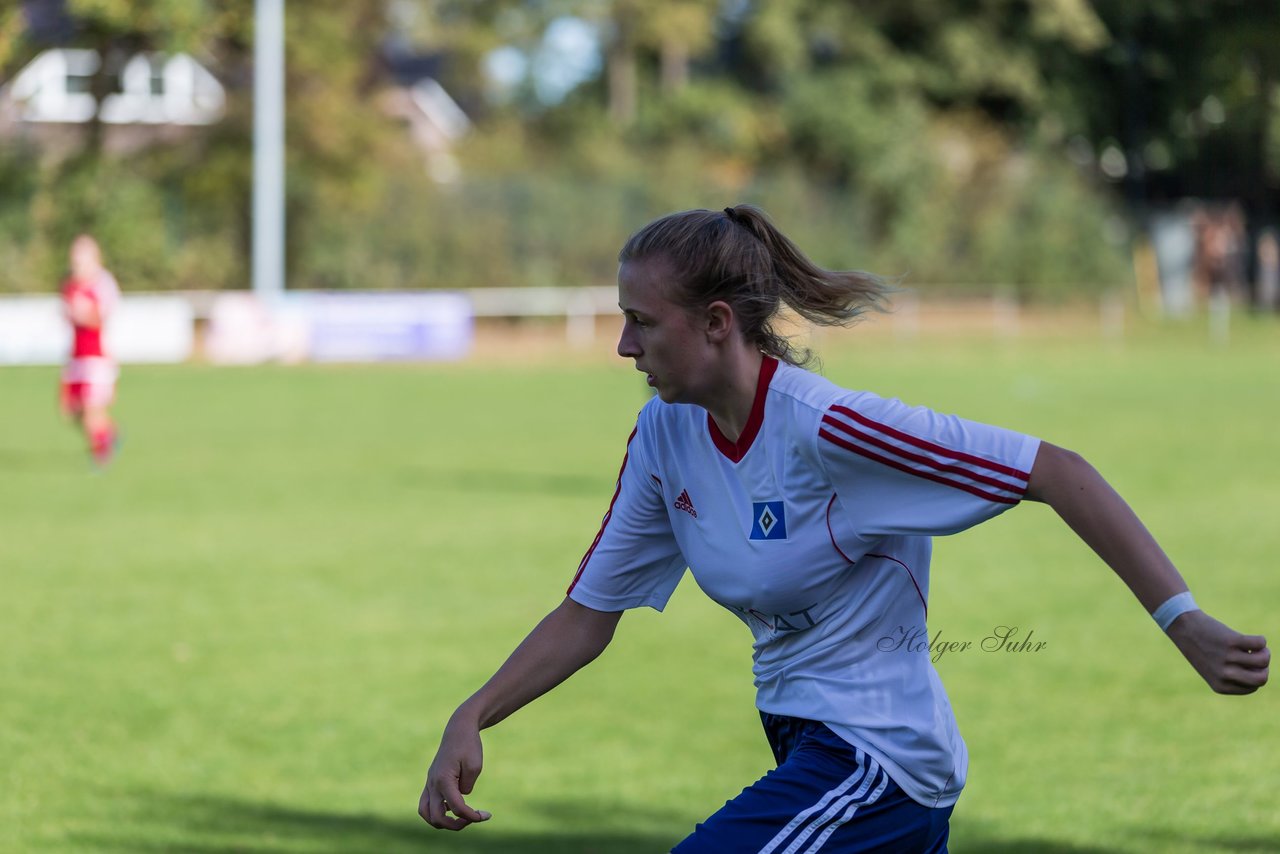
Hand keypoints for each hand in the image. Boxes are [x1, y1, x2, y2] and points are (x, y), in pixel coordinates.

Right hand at [419, 713, 492, 830]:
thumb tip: (460, 799)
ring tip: (459, 818)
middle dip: (455, 825)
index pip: (457, 808)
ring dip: (441, 821)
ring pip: (425, 812)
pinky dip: (437, 810)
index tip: (486, 815)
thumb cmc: (469, 745)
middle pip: (436, 818)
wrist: (458, 728)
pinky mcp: (431, 781)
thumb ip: (467, 787)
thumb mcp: (475, 766)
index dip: (472, 816)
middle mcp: (432, 783)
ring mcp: (429, 782)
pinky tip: (453, 806)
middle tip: (473, 818)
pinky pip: (426, 803)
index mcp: (444, 780)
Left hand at [1166, 610, 1268, 693]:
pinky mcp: (1231, 641)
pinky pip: (1260, 643)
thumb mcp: (1214, 670)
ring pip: (1264, 660)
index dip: (1254, 675)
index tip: (1247, 664)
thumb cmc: (1203, 650)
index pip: (1253, 687)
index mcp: (1220, 686)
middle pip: (1262, 678)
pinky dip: (1261, 640)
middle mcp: (1224, 675)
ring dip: (1265, 652)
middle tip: (1256, 656)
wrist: (1185, 628)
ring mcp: (1228, 658)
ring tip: (1254, 646)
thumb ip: (1235, 677)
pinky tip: (1252, 638)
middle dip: (1264, 667)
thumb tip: (1262, 672)